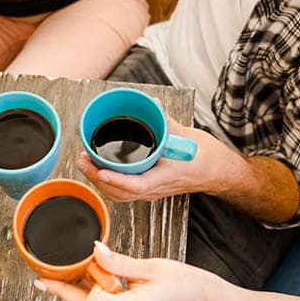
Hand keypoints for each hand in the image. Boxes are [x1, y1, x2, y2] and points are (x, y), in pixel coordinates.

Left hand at [36, 242, 215, 300]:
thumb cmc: (182, 280)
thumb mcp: (149, 266)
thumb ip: (117, 262)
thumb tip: (93, 250)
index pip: (92, 300)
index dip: (87, 281)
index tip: (89, 263)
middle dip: (75, 289)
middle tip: (44, 276)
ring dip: (87, 293)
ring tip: (80, 273)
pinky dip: (100, 300)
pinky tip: (97, 284)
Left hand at [76, 119, 225, 200]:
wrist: (218, 172)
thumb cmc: (205, 157)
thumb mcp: (186, 136)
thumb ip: (165, 121)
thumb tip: (150, 104)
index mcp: (166, 177)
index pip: (137, 185)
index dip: (116, 180)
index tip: (100, 170)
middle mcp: (156, 189)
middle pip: (121, 193)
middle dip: (97, 178)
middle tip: (81, 159)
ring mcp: (152, 192)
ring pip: (120, 195)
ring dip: (99, 182)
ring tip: (84, 163)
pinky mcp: (150, 189)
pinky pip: (125, 192)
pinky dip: (108, 183)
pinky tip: (99, 170)